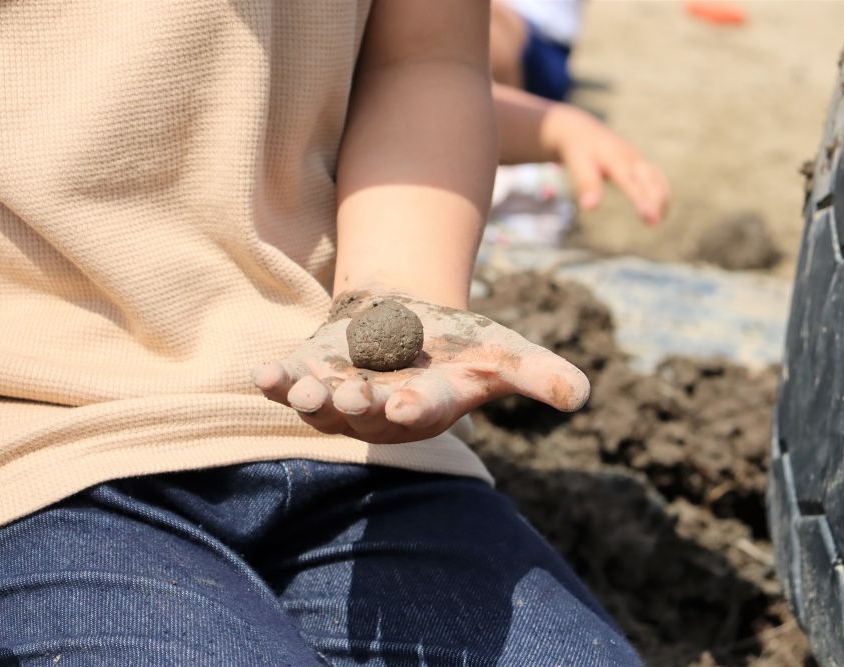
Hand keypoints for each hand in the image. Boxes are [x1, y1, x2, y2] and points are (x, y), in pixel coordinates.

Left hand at [252, 292, 589, 443]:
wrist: (407, 320)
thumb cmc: (459, 344)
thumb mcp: (503, 353)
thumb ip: (536, 375)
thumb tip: (582, 395)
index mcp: (425, 405)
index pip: (420, 410)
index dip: (413, 408)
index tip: (406, 405)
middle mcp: (379, 410)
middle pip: (365, 412)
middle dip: (358, 405)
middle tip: (350, 393)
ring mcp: (340, 394)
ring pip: (322, 406)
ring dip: (311, 398)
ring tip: (306, 388)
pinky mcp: (311, 372)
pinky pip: (289, 382)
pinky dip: (275, 380)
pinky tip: (261, 374)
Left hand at [541, 103, 669, 224]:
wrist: (582, 131)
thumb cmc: (579, 150)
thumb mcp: (578, 164)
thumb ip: (586, 184)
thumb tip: (589, 207)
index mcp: (616, 160)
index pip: (632, 183)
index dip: (642, 199)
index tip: (648, 215)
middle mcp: (631, 158)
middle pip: (651, 179)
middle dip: (656, 199)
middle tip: (655, 222)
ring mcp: (637, 159)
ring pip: (656, 177)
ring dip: (662, 197)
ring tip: (661, 218)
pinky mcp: (638, 161)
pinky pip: (655, 176)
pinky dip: (660, 190)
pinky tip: (660, 207)